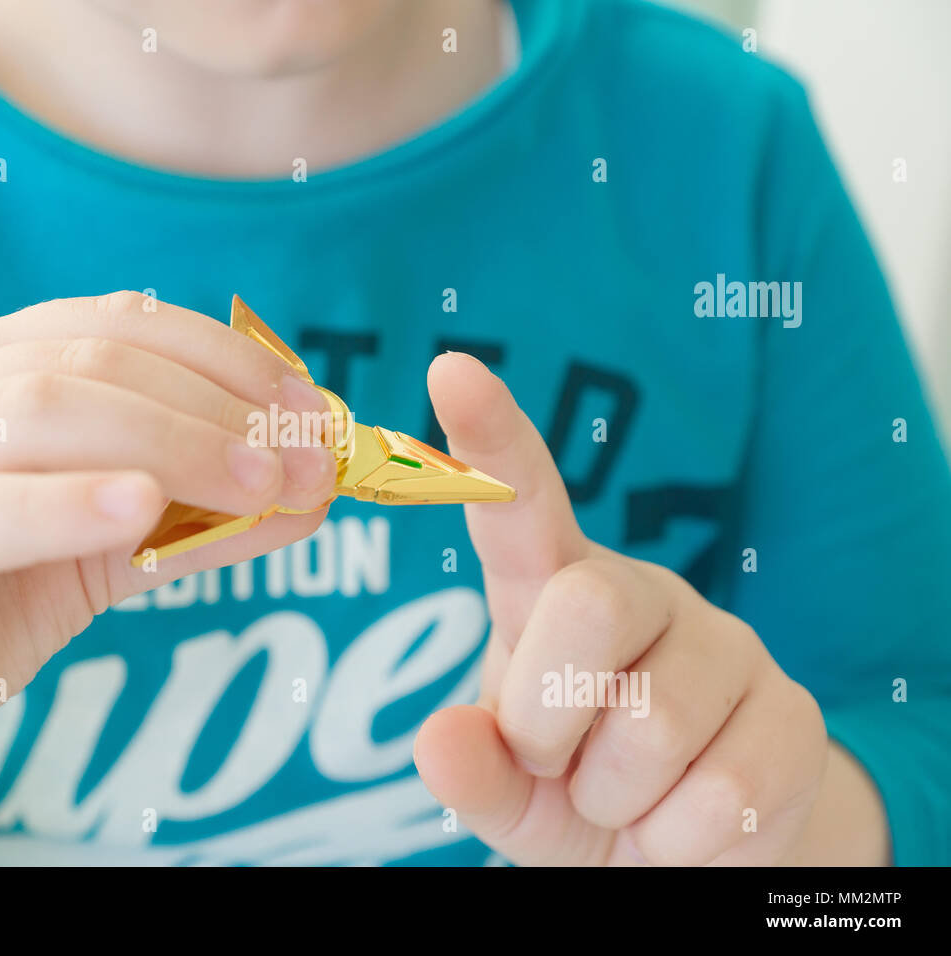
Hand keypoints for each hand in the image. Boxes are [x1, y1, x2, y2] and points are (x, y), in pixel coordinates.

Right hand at [0, 292, 335, 821]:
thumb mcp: (98, 557)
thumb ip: (193, 521)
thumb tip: (313, 492)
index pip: (118, 325)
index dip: (228, 359)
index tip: (315, 410)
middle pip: (93, 361)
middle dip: (218, 407)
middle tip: (307, 460)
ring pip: (39, 414)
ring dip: (170, 442)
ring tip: (260, 485)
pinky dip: (62, 503)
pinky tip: (142, 508)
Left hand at [413, 352, 831, 864]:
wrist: (681, 857)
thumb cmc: (573, 796)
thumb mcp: (508, 793)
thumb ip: (471, 769)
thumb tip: (438, 740)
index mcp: (550, 593)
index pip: (521, 503)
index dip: (491, 440)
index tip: (451, 369)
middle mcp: (639, 596)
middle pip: (590, 604)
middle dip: (550, 714)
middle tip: (550, 761)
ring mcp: (724, 646)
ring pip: (657, 718)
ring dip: (614, 793)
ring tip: (618, 796)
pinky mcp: (792, 713)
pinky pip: (723, 789)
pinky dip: (675, 838)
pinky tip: (677, 822)